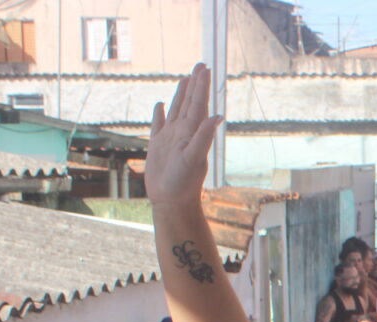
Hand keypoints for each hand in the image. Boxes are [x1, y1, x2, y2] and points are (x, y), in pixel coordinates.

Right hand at [145, 64, 222, 207]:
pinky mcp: (158, 146)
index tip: (205, 68)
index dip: (201, 86)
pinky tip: (159, 105)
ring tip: (185, 78)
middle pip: (190, 103)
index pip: (198, 104)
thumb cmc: (183, 183)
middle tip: (200, 64)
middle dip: (195, 84)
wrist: (171, 201)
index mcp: (192, 133)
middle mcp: (183, 133)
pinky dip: (159, 114)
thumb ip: (204, 136)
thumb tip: (218, 116)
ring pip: (176, 110)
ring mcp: (171, 139)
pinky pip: (158, 125)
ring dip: (181, 94)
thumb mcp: (194, 158)